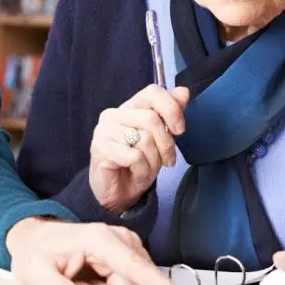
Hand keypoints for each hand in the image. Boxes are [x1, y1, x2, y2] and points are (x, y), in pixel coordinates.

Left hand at [5, 217, 186, 284]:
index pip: (134, 267)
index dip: (156, 283)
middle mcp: (119, 238)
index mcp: (99, 240)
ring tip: (84, 281)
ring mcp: (127, 245)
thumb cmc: (36, 251)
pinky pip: (132, 284)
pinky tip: (95, 279)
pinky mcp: (129, 254)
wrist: (35, 237)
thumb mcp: (35, 273)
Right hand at [89, 85, 188, 213]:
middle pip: (151, 119)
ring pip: (144, 140)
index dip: (171, 109)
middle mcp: (113, 114)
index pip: (152, 92)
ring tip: (147, 170)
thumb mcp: (159, 139)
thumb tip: (183, 92)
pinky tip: (136, 174)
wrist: (116, 193)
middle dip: (166, 144)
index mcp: (128, 108)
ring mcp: (104, 131)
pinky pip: (135, 157)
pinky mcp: (101, 149)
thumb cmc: (137, 164)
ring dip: (153, 162)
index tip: (180, 130)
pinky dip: (143, 170)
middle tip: (168, 161)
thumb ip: (169, 114)